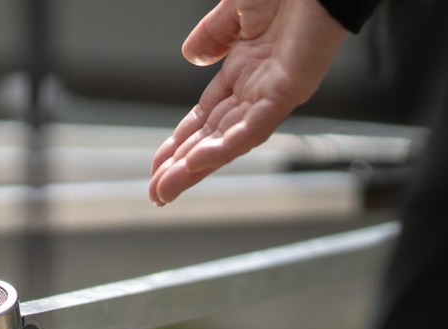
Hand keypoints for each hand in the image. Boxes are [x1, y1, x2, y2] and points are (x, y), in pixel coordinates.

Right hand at [150, 0, 346, 205]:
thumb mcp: (235, 9)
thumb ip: (212, 35)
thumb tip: (191, 57)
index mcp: (246, 67)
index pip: (206, 116)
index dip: (180, 140)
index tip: (158, 163)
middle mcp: (259, 86)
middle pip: (213, 136)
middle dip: (182, 165)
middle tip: (156, 192)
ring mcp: (274, 91)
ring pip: (230, 140)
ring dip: (198, 166)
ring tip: (168, 188)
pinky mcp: (290, 90)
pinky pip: (255, 126)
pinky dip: (227, 145)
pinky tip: (200, 161)